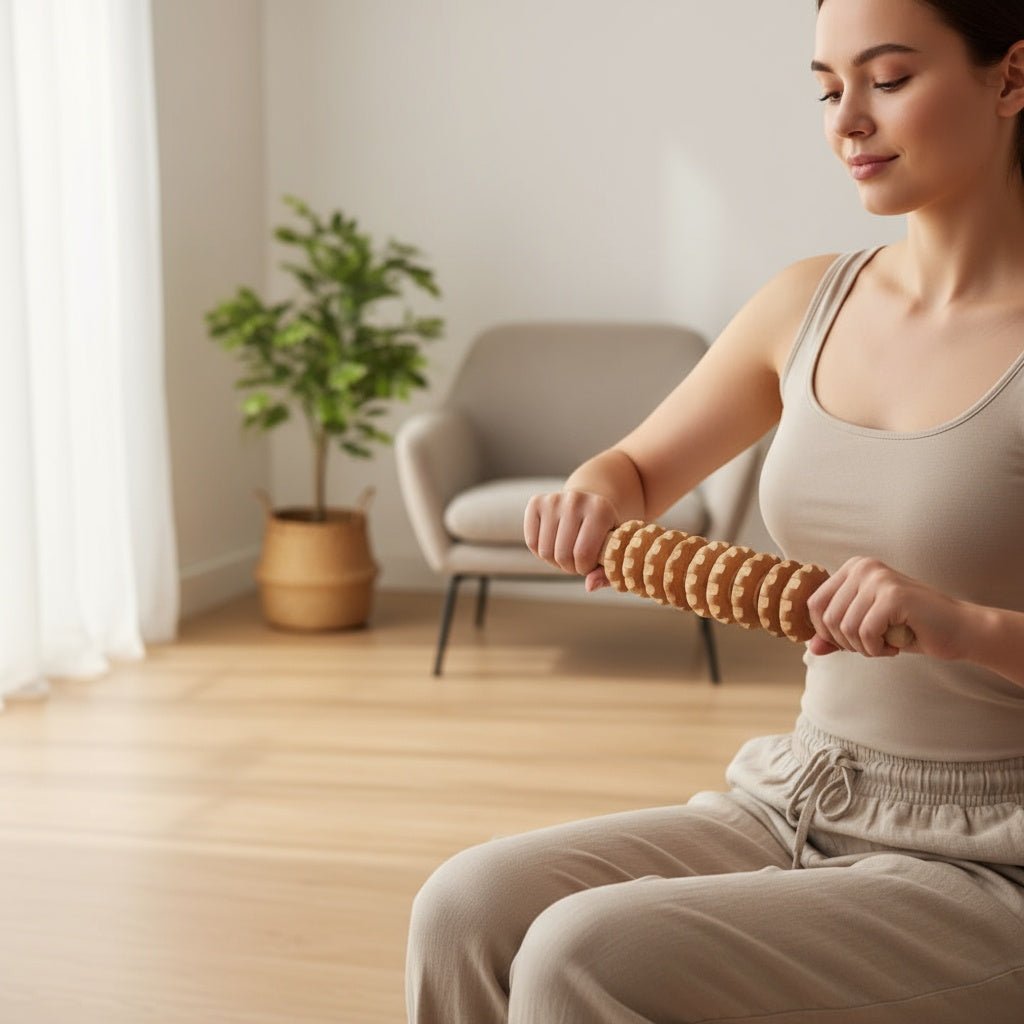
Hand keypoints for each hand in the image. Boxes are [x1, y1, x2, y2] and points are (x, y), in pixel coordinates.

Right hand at [524, 489, 619, 590]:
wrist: (589, 504)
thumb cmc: (604, 532)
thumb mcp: (613, 550)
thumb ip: (607, 572)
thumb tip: (589, 586)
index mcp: (600, 509)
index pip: (583, 553)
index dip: (584, 569)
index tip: (590, 565)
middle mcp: (575, 500)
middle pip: (562, 554)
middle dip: (569, 567)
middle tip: (577, 562)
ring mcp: (553, 499)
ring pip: (545, 551)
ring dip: (555, 561)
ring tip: (567, 554)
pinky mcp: (536, 502)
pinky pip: (531, 542)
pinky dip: (540, 552)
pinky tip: (553, 544)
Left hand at [805, 556, 966, 660]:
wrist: (959, 630)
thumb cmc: (911, 628)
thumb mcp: (866, 630)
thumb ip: (837, 636)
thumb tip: (811, 648)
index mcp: (853, 568)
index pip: (814, 604)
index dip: (827, 632)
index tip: (852, 641)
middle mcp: (863, 567)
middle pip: (827, 618)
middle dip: (846, 643)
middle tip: (872, 645)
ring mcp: (879, 578)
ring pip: (845, 627)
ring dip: (863, 647)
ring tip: (886, 644)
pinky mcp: (894, 595)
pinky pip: (865, 633)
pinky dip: (877, 649)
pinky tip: (896, 644)